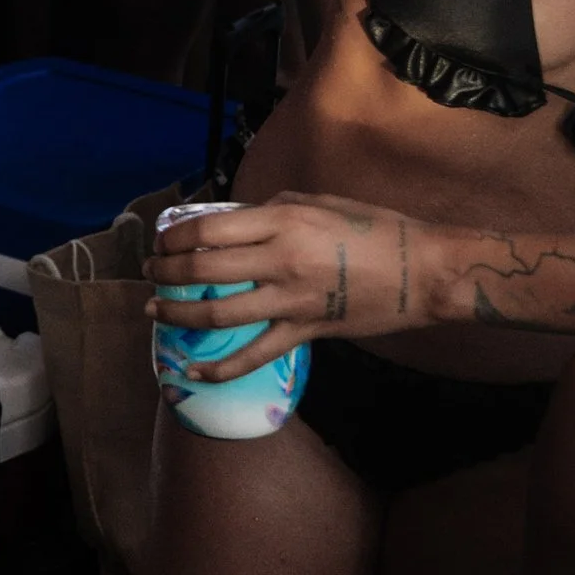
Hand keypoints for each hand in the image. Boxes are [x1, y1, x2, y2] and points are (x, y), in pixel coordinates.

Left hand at [148, 192, 436, 375]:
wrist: (423, 271)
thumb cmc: (376, 228)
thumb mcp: (320, 203)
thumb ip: (273, 211)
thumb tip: (235, 222)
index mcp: (282, 221)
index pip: (209, 228)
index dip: (175, 237)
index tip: (163, 241)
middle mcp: (280, 260)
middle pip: (203, 270)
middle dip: (166, 273)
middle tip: (151, 273)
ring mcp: (291, 300)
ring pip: (219, 313)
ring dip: (178, 315)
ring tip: (156, 312)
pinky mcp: (305, 331)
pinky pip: (256, 354)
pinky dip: (222, 368)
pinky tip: (196, 371)